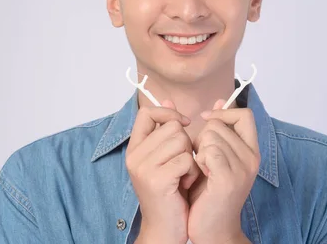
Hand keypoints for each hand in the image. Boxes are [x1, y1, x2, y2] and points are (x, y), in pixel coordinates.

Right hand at [127, 100, 200, 243]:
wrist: (165, 229)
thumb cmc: (169, 192)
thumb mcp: (164, 157)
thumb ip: (164, 129)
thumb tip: (167, 97)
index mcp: (134, 147)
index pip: (147, 112)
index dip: (168, 113)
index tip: (184, 123)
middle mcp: (134, 155)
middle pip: (171, 127)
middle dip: (185, 143)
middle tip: (181, 165)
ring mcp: (143, 167)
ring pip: (181, 141)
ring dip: (190, 159)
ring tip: (183, 176)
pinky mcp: (157, 179)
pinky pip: (186, 160)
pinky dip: (192, 173)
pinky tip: (185, 186)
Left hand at [187, 100, 259, 243]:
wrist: (212, 230)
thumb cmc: (209, 193)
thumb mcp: (216, 156)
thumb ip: (219, 130)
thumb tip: (218, 100)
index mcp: (251, 150)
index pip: (244, 114)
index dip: (224, 112)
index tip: (207, 121)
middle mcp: (252, 158)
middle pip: (220, 124)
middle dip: (202, 137)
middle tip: (202, 160)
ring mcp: (242, 169)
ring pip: (210, 136)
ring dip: (198, 150)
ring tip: (202, 170)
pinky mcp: (228, 179)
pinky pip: (208, 151)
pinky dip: (198, 161)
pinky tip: (200, 175)